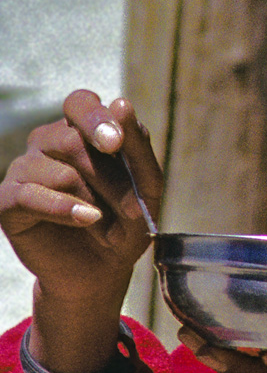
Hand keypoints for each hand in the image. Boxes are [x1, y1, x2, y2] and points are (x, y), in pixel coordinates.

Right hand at [0, 89, 161, 372]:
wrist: (101, 270)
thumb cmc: (126, 220)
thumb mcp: (146, 186)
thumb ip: (137, 147)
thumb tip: (119, 102)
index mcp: (81, 127)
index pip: (80, 103)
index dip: (96, 119)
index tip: (116, 143)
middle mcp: (49, 140)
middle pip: (74, 141)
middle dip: (111, 179)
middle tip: (134, 210)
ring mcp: (24, 168)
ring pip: (59, 172)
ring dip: (95, 203)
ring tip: (112, 230)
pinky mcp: (6, 201)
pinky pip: (29, 195)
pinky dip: (63, 208)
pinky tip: (87, 219)